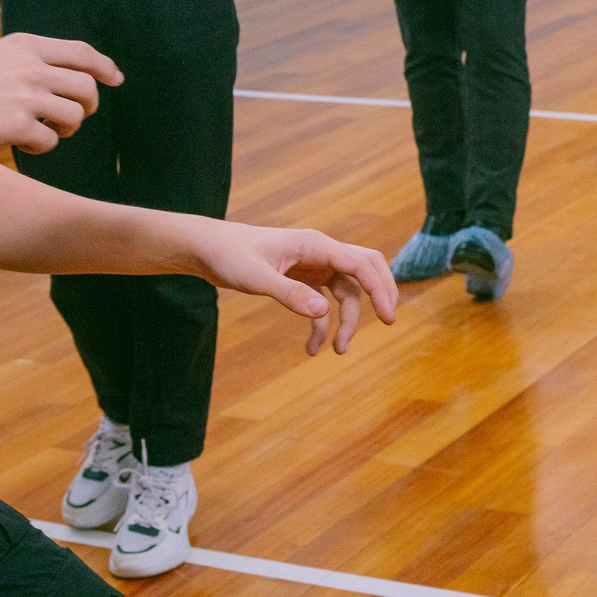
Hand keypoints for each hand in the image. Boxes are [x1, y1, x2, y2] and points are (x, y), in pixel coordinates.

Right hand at [0, 33, 120, 155]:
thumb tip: (73, 76)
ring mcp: (26, 96)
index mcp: (26, 45)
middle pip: (87, 88)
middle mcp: (31, 67)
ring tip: (45, 130)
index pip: (82, 52)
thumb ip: (33, 62)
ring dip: (66, 128)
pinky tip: (21, 141)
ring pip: (74, 116)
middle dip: (88, 106)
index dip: (104, 67)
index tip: (116, 79)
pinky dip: (41, 145)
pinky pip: (51, 141)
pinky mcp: (17, 126)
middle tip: (74, 117)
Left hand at [189, 222, 399, 353]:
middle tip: (388, 321)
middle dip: (379, 294)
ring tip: (339, 351)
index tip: (388, 317)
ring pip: (346, 292)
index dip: (380, 288)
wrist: (207, 249)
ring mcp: (312, 266)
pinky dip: (322, 325)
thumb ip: (290, 294)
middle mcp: (319, 253)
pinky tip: (312, 348)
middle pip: (365, 270)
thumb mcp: (257, 277)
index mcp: (315, 245)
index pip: (360, 263)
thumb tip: (324, 311)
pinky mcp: (302, 279)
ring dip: (347, 321)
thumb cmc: (229, 256)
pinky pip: (322, 303)